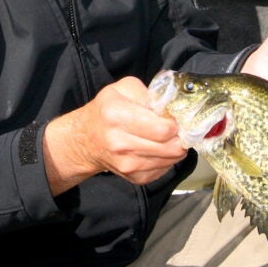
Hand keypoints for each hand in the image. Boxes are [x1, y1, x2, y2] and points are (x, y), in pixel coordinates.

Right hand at [42, 77, 186, 194]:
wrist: (87, 139)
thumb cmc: (107, 109)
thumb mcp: (123, 88)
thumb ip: (149, 94)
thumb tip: (172, 107)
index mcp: (117, 116)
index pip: (163, 129)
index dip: (176, 122)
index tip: (174, 117)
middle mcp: (121, 144)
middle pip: (171, 147)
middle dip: (180, 136)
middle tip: (177, 128)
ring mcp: (128, 164)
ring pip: (171, 159)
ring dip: (175, 147)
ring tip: (166, 137)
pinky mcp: (135, 178)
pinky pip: (164, 169)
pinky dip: (166, 158)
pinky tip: (157, 148)